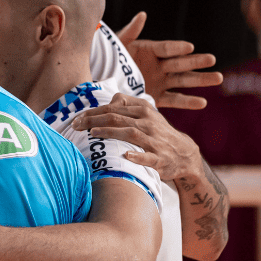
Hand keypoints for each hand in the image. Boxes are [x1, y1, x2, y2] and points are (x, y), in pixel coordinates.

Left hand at [70, 92, 202, 180]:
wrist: (185, 154)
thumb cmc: (157, 132)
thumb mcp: (146, 114)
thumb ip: (127, 105)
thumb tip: (106, 101)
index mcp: (143, 110)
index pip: (113, 108)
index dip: (93, 112)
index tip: (76, 118)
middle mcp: (149, 123)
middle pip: (117, 118)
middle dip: (94, 121)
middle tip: (75, 126)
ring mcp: (155, 140)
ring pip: (130, 133)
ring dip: (110, 133)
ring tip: (92, 134)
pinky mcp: (160, 159)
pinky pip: (148, 157)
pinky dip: (137, 156)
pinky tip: (125, 155)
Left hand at [115, 11, 221, 108]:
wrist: (102, 82)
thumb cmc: (108, 60)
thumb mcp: (117, 46)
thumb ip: (129, 32)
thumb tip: (142, 15)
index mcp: (150, 50)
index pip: (166, 48)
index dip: (177, 48)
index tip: (189, 47)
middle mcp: (159, 65)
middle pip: (180, 63)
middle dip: (196, 61)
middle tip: (211, 59)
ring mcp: (161, 81)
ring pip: (183, 80)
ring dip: (200, 79)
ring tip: (218, 78)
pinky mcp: (158, 97)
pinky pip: (174, 99)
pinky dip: (188, 102)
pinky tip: (202, 103)